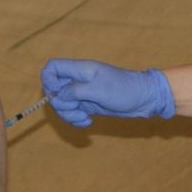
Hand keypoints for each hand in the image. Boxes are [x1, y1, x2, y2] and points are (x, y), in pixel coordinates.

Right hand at [40, 58, 174, 127]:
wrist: (144, 99)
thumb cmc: (124, 90)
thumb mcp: (99, 89)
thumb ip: (75, 90)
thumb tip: (58, 96)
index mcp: (80, 69)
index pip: (52, 67)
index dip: (48, 80)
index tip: (57, 94)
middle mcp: (78, 80)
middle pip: (54, 90)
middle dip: (60, 104)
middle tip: (76, 109)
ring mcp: (82, 93)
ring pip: (62, 104)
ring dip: (68, 114)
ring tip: (83, 119)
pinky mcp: (88, 105)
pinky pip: (73, 113)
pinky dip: (76, 120)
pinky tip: (88, 123)